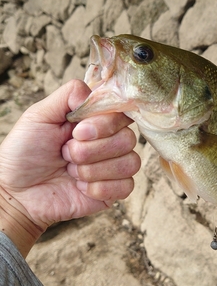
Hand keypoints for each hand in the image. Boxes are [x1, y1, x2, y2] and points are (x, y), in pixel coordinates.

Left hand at [0, 79, 139, 256]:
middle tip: (66, 154)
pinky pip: (127, 186)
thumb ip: (69, 95)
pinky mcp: (114, 192)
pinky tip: (79, 188)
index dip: (104, 124)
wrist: (16, 192)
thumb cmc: (25, 153)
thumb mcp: (40, 115)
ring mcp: (113, 167)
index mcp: (95, 121)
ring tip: (71, 171)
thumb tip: (96, 93)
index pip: (122, 114)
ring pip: (130, 163)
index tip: (77, 132)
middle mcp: (108, 142)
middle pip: (128, 139)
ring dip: (94, 170)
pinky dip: (100, 188)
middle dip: (92, 150)